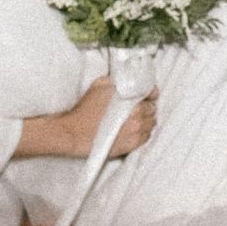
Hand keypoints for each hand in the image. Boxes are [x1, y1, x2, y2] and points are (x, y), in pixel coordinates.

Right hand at [14, 75, 158, 159]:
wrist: (74, 132)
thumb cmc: (84, 110)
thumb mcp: (99, 85)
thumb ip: (116, 81)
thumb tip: (124, 81)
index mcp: (131, 99)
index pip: (152, 94)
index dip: (150, 93)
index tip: (147, 95)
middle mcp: (137, 115)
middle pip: (152, 109)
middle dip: (147, 107)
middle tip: (138, 107)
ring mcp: (136, 131)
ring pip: (151, 124)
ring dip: (146, 121)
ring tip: (136, 120)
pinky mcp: (131, 144)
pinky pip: (146, 137)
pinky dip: (143, 133)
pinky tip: (134, 130)